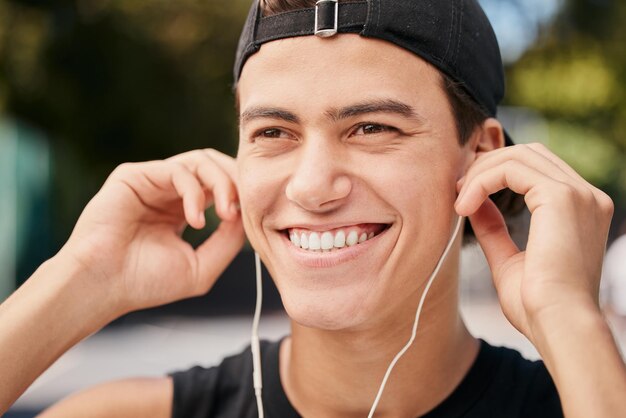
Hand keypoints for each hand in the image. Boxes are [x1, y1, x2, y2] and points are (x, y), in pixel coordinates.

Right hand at [59, 149, 244, 315]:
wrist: (102, 287)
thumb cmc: (145, 283)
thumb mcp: (201, 266)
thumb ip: (227, 241)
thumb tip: (246, 215)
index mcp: (183, 210)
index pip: (221, 186)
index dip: (241, 195)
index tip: (252, 219)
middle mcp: (169, 192)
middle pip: (215, 165)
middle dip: (236, 182)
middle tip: (241, 210)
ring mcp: (152, 181)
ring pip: (201, 160)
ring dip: (222, 184)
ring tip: (225, 214)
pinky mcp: (134, 175)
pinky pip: (177, 169)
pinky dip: (195, 191)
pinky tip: (196, 219)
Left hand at [455, 143, 613, 342]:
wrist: (557, 326)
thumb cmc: (537, 306)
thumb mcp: (508, 259)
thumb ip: (494, 228)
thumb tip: (474, 204)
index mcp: (581, 210)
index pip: (536, 168)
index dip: (496, 173)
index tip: (465, 196)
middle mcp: (586, 196)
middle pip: (528, 153)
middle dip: (487, 166)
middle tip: (458, 193)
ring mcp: (578, 194)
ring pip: (518, 156)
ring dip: (481, 173)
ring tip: (460, 202)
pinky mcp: (562, 197)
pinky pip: (511, 168)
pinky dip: (482, 181)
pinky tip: (465, 206)